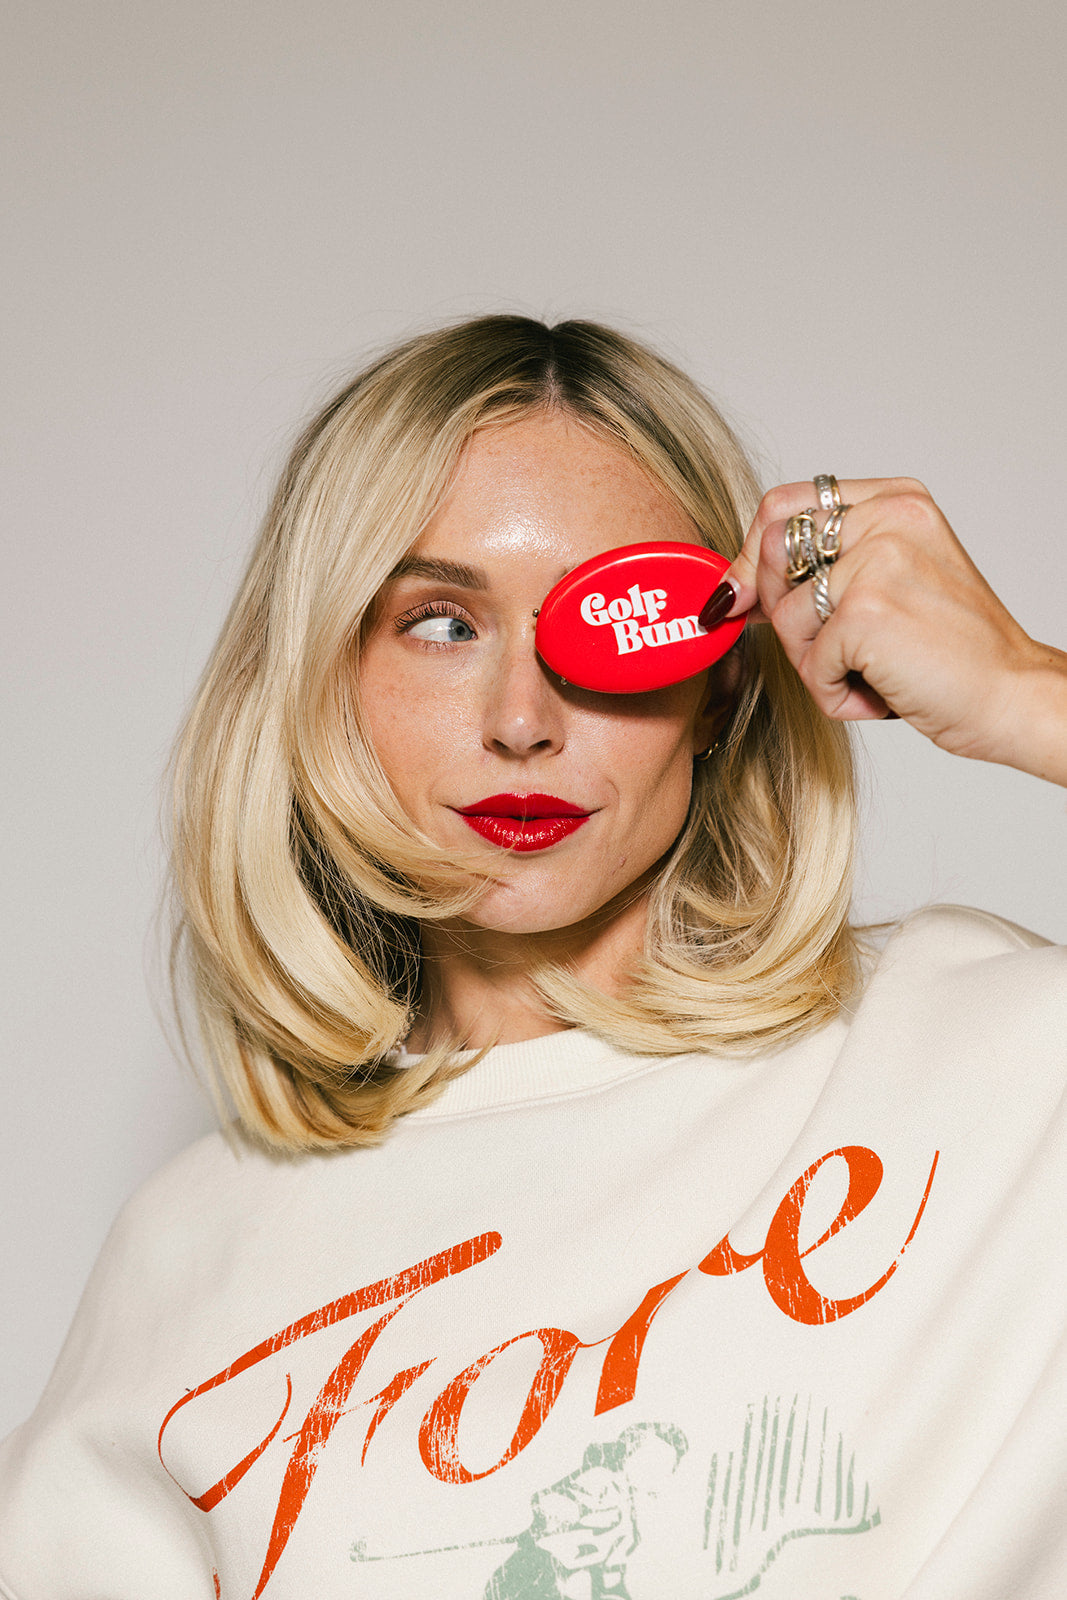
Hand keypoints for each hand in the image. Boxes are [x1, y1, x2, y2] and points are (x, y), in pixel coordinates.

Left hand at [715, 478, 1066, 784]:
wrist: (1009, 695)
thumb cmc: (951, 651)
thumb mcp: (889, 584)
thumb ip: (821, 568)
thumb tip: (731, 587)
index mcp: (894, 500)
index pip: (783, 505)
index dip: (752, 554)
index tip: (745, 595)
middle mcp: (887, 519)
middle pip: (772, 558)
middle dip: (784, 617)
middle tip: (836, 650)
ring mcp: (876, 563)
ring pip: (786, 619)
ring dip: (818, 665)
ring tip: (874, 671)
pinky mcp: (865, 613)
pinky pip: (810, 664)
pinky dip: (837, 694)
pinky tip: (883, 691)